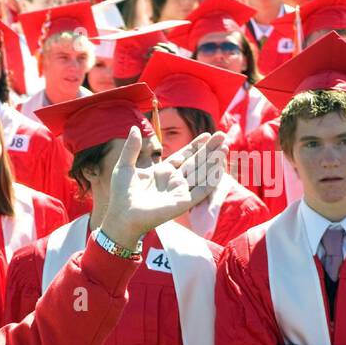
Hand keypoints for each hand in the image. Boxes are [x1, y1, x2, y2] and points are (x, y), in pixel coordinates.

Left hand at [100, 128, 226, 250]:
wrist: (121, 216)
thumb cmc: (121, 194)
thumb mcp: (124, 166)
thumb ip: (131, 148)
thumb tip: (135, 127)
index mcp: (161, 172)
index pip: (183, 156)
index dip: (195, 146)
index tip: (207, 134)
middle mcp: (173, 181)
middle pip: (196, 162)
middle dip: (209, 149)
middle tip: (222, 135)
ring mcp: (179, 191)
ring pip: (201, 173)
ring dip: (213, 161)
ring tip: (224, 146)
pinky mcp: (183, 202)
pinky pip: (201, 189)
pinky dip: (211, 179)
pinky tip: (219, 167)